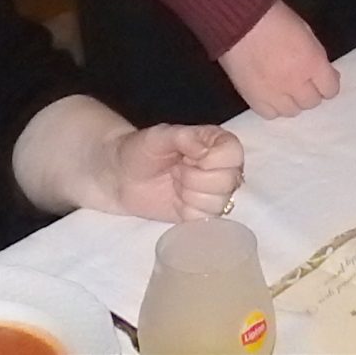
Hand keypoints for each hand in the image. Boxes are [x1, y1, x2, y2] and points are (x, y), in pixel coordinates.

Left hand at [99, 123, 245, 222]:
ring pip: (218, 203)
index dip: (210, 160)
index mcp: (217, 142)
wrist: (121, 176)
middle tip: (176, 171)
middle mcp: (222, 167)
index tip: (186, 157)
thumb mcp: (159, 135)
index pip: (234, 154)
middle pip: (228, 182)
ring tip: (175, 184)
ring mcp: (214, 193)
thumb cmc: (142, 150)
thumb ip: (184, 137)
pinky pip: (206, 220)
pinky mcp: (203, 214)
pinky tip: (176, 201)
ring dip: (189, 196)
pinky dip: (187, 212)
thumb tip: (205, 151)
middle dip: (194, 179)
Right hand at [218, 1, 339, 118]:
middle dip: (310, 90)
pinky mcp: (252, 98)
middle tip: (302, 80)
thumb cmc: (275, 18)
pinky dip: (273, 106)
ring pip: (292, 111)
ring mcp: (273, 94)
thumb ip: (317, 56)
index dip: (328, 83)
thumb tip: (327, 74)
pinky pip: (269, 114)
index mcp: (312, 63)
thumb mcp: (305, 32)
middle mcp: (295, 83)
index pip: (330, 89)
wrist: (238, 20)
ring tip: (285, 88)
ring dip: (292, 100)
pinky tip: (271, 94)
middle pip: (312, 102)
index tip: (323, 78)